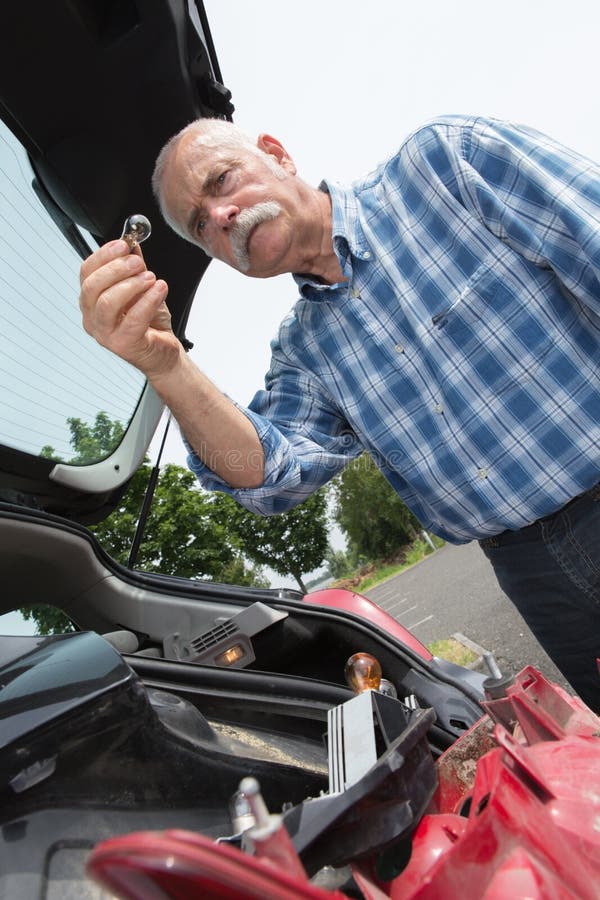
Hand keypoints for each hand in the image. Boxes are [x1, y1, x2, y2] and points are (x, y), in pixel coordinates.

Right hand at [79, 239, 179, 378]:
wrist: (163, 352)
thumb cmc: (149, 322)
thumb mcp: (141, 287)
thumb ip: (134, 266)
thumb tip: (132, 241)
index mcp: (91, 301)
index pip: (86, 273)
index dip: (103, 255)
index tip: (123, 243)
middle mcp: (92, 319)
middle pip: (91, 287)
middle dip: (116, 269)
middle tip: (137, 261)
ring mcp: (105, 334)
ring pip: (107, 303)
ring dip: (131, 285)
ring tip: (151, 278)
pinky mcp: (124, 345)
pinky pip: (133, 319)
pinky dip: (148, 300)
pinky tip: (160, 289)